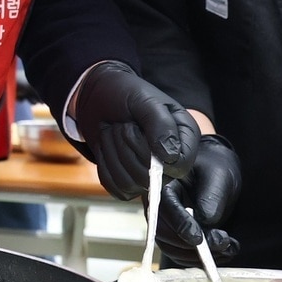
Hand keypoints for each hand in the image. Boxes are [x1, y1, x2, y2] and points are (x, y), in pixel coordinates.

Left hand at [73, 61, 199, 198]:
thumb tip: (170, 156)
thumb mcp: (144, 101)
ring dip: (114, 154)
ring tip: (114, 132)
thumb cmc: (125, 94)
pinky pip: (116, 187)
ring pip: (130, 183)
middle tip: (122, 125)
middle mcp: (170, 160)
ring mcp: (148, 173)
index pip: (180, 166)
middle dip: (128, 147)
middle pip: (150, 177)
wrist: (98, 96)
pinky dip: (106, 165)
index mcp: (184, 138)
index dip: (157, 156)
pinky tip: (107, 147)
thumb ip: (160, 124)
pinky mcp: (127, 181)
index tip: (138, 130)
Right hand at [154, 134, 240, 265]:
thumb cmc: (216, 168)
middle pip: (163, 232)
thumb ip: (211, 196)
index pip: (165, 207)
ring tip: (229, 247)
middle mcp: (158, 204)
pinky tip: (225, 250)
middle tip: (222, 242)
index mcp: (163, 183)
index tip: (198, 238)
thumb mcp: (219, 176)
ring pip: (171, 248)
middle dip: (191, 245)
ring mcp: (165, 222)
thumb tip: (205, 221)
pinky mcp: (175, 235)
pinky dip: (202, 259)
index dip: (180, 224)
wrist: (217, 174)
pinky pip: (181, 254)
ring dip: (199, 256)